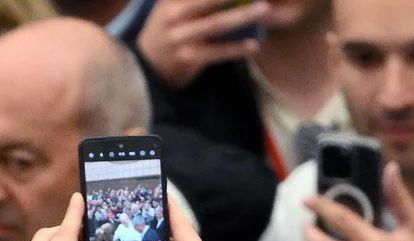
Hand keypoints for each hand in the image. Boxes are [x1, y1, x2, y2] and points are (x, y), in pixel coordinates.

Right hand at [136, 0, 267, 88]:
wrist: (148, 62)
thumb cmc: (170, 25)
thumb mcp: (171, 2)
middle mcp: (173, 14)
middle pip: (209, 0)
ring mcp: (179, 37)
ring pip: (216, 24)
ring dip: (242, 16)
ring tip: (265, 8)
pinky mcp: (186, 58)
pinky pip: (216, 53)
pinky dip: (236, 49)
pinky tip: (254, 44)